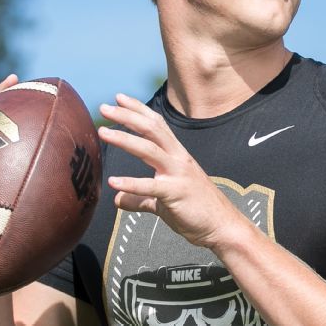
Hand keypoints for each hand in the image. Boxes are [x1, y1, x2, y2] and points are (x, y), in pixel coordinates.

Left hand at [98, 93, 247, 248]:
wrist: (222, 227)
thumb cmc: (195, 211)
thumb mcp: (163, 200)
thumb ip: (140, 198)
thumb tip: (118, 199)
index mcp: (177, 156)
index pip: (156, 125)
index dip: (138, 110)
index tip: (119, 98)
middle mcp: (178, 159)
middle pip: (151, 130)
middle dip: (127, 116)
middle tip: (104, 108)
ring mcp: (178, 175)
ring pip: (149, 150)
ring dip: (125, 139)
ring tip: (103, 132)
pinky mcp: (176, 194)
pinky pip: (151, 187)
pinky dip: (131, 183)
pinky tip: (113, 182)